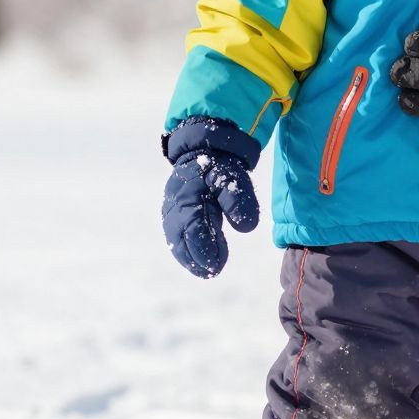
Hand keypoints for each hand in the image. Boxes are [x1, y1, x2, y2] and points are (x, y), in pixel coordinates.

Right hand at [160, 117, 261, 279]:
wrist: (203, 147)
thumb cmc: (219, 164)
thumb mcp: (232, 177)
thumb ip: (239, 200)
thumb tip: (246, 227)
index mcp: (187, 197)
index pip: (193, 230)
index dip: (204, 250)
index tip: (217, 265)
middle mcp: (174, 206)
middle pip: (180, 240)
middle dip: (195, 259)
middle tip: (213, 271)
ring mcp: (171, 210)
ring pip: (175, 240)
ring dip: (189, 258)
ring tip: (208, 270)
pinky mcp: (174, 213)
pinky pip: (176, 235)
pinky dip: (186, 250)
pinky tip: (200, 261)